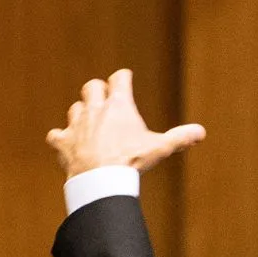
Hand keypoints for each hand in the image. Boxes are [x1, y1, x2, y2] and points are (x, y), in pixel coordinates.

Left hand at [47, 69, 205, 177]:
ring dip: (81, 113)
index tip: (125, 77)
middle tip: (104, 100)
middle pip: (91, 87)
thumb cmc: (132, 161)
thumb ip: (180, 137)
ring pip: (75, 108)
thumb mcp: (160, 148)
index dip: (123, 77)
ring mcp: (76, 124)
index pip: (119, 78)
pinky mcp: (63, 142)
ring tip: (88, 123)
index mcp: (119, 105)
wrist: (101, 179)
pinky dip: (60, 139)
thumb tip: (201, 132)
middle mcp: (95, 109)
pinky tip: (65, 144)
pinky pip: (56, 135)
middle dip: (98, 91)